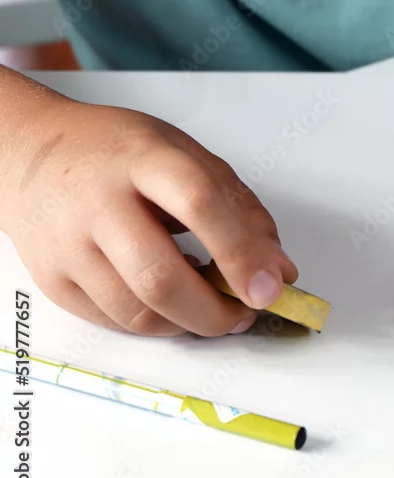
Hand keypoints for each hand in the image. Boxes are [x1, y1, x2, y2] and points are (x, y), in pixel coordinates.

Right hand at [0, 98, 296, 335]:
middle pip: (161, 277)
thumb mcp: (189, 158)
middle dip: (215, 312)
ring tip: (210, 308)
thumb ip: (242, 210)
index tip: (270, 289)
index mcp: (144, 158)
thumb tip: (279, 272)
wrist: (30, 153)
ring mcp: (67, 244)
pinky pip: (113, 322)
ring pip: (137, 312)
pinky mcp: (52, 280)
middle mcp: (98, 201)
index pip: (199, 204)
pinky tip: (170, 304)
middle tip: (244, 314)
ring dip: (188, 324)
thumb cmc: (121, 154)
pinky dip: (154, 324)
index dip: (240, 252)